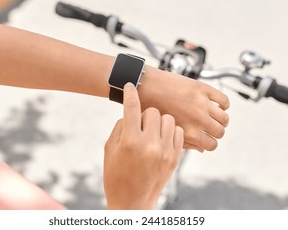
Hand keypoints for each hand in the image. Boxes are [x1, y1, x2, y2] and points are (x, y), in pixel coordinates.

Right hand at [104, 83, 183, 209]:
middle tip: (140, 124)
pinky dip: (170, 131)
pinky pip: (178, 132)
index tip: (130, 85)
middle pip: (153, 111)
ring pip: (168, 119)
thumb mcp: (110, 149)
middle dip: (145, 114)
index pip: (131, 108)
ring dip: (159, 121)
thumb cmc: (116, 175)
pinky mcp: (175, 157)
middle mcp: (150, 145)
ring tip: (152, 132)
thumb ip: (120, 126)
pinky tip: (162, 139)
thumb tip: (132, 111)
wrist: (132, 202)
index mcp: (130, 142)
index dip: (129, 93)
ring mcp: (165, 151)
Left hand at [139, 66, 229, 151]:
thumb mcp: (164, 133)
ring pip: (224, 118)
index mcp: (189, 133)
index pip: (211, 145)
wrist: (143, 86)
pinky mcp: (202, 89)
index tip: (206, 138)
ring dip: (220, 119)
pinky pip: (223, 100)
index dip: (209, 143)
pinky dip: (223, 104)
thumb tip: (201, 149)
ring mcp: (201, 104)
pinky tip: (215, 104)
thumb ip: (184, 142)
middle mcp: (198, 120)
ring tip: (213, 116)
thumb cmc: (150, 110)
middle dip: (216, 132)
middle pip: (220, 132)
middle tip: (209, 127)